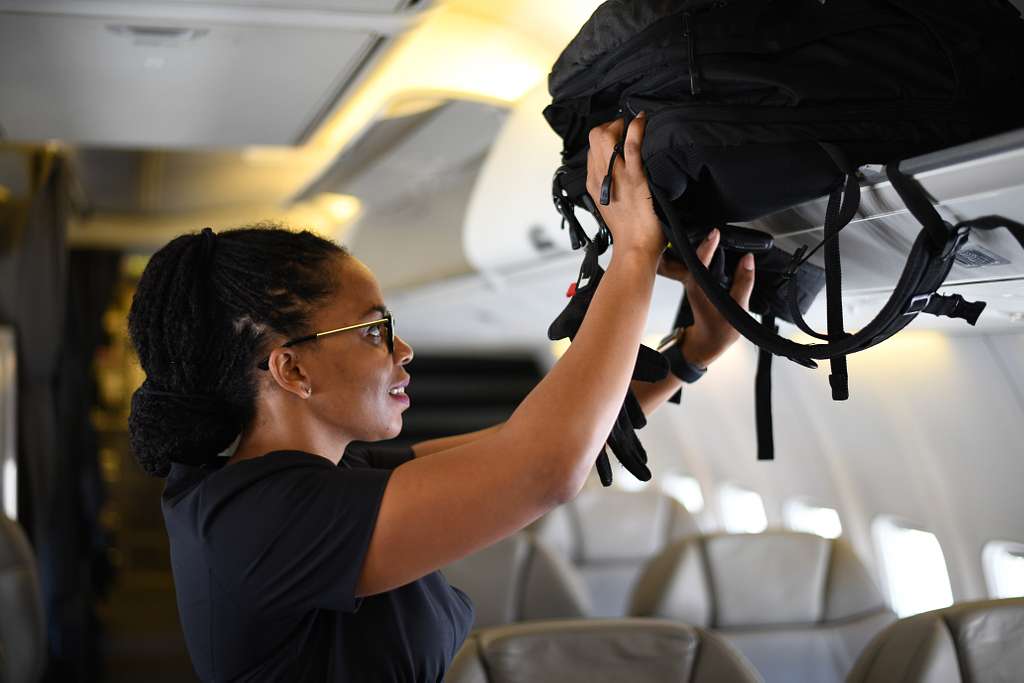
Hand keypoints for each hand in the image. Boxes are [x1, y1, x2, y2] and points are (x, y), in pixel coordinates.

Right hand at [585, 113, 663, 260]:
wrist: (635, 248)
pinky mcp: (635, 178)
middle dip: (610, 125)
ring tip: (635, 125)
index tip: (618, 136)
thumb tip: (616, 175)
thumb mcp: (610, 206)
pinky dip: (636, 129)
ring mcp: (616, 175)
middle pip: (594, 136)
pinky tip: (642, 122)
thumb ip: (609, 187)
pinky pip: (631, 145)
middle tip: (626, 128)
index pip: (591, 149)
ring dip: (621, 124)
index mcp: (593, 183)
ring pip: (605, 135)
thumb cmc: (628, 232)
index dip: (605, 138)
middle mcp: (600, 176)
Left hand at [661, 229, 755, 367]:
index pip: (700, 260)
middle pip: (696, 254)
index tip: (716, 232)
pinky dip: (710, 254)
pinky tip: (720, 248)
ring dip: (707, 246)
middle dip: (706, 240)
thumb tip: (748, 259)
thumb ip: (743, 282)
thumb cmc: (720, 330)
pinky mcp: (698, 283)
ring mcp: (694, 282)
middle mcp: (693, 282)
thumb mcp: (737, 308)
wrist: (708, 343)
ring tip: (721, 234)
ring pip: (698, 258)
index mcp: (699, 287)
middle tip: (720, 228)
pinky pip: (702, 264)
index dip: (708, 245)